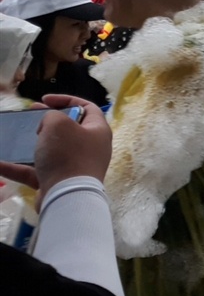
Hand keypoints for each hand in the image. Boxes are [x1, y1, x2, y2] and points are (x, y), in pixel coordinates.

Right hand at [0, 95, 111, 209]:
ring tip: (14, 135)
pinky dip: (16, 167)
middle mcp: (89, 148)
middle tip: (29, 113)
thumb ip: (52, 116)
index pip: (87, 108)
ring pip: (50, 150)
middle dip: (47, 120)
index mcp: (97, 131)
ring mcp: (74, 166)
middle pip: (68, 128)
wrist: (68, 196)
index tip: (45, 100)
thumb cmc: (67, 154)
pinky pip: (35, 171)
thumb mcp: (58, 124)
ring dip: (32, 143)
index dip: (67, 99)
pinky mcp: (57, 181)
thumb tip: (49, 125)